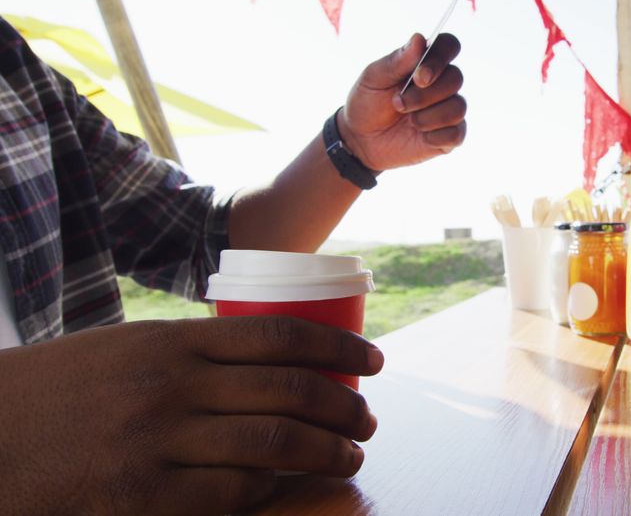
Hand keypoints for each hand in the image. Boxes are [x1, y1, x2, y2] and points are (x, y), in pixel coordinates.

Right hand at [0, 316, 382, 514]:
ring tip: (351, 455)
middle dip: (344, 405)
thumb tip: (265, 363)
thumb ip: (190, 355)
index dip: (337, 348)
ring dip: (328, 450)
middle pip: (290, 390)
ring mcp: (160, 443)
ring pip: (275, 443)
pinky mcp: (146, 498)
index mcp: (172, 341)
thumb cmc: (56, 393)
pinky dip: (274, 489)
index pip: (278, 336)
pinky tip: (293, 486)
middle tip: (368, 419)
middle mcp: (173, 386)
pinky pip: (235, 494)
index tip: (372, 362)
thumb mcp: (124, 350)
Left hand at [339, 33, 466, 170]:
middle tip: (398, 103)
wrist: (361, 140)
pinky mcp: (449, 136)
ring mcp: (448, 109)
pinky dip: (436, 135)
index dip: (440, 58)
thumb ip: (397, 61)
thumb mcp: (374, 78)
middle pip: (455, 78)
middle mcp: (441, 84)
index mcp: (425, 63)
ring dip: (429, 116)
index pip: (448, 46)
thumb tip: (419, 39)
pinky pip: (457, 132)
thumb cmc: (368, 103)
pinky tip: (420, 136)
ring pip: (458, 107)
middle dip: (425, 95)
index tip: (419, 76)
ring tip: (409, 121)